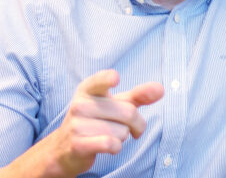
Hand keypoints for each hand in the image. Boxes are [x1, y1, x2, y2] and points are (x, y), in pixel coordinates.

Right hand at [43, 69, 163, 176]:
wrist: (65, 148)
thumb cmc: (97, 120)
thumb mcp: (116, 104)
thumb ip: (139, 95)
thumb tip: (161, 89)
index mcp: (89, 89)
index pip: (100, 81)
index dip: (108, 79)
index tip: (115, 78)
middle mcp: (80, 104)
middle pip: (128, 112)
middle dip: (136, 124)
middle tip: (128, 128)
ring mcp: (77, 124)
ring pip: (123, 131)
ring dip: (123, 137)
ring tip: (108, 136)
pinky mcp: (77, 144)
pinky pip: (111, 144)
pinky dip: (116, 147)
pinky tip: (108, 146)